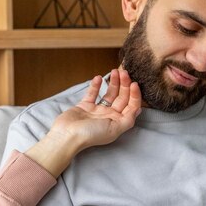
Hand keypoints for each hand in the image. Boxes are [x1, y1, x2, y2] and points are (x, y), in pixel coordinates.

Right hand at [25, 69, 141, 176]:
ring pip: (109, 94)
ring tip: (114, 71)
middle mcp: (110, 116)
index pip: (131, 106)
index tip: (134, 83)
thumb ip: (128, 119)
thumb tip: (138, 109)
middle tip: (124, 72)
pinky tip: (98, 77)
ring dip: (114, 82)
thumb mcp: (114, 129)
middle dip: (125, 84)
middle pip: (122, 98)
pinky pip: (93, 93)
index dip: (135, 94)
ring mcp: (97, 111)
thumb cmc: (91, 134)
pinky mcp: (85, 106)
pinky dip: (96, 85)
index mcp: (118, 122)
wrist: (67, 135)